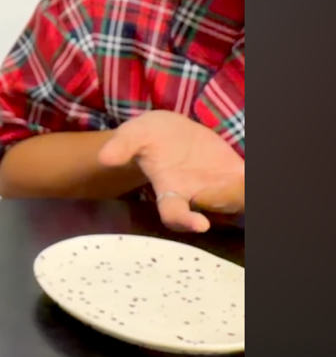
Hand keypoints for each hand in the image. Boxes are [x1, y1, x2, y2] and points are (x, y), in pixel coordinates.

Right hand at [98, 110, 243, 232]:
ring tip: (248, 183)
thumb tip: (105, 157)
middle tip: (241, 198)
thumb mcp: (133, 134)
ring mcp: (217, 188)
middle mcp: (195, 197)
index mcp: (169, 192)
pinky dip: (251, 184)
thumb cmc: (148, 136)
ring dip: (244, 195)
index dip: (185, 221)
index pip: (174, 214)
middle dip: (228, 205)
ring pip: (237, 201)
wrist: (169, 131)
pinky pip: (248, 184)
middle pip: (215, 212)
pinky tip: (251, 173)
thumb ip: (122, 145)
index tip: (200, 225)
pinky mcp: (236, 174)